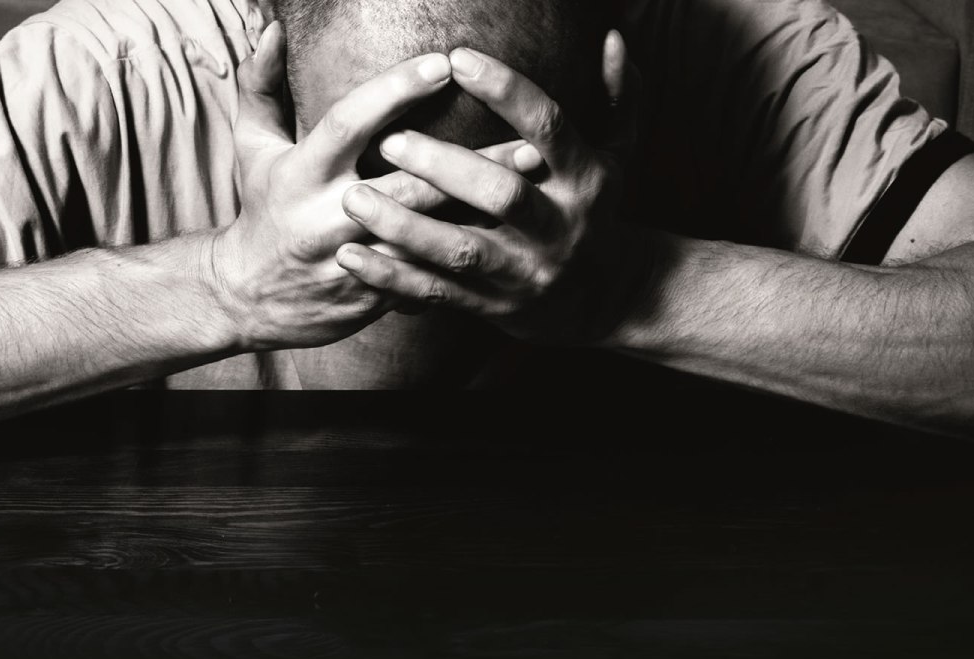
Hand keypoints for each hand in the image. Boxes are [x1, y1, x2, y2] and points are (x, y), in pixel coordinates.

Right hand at [208, 23, 538, 350]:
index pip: (351, 123)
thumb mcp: (252, 147)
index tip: (442, 64)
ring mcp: (352, 261)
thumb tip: (273, 29)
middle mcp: (326, 217)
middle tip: (526, 139)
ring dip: (482, 209)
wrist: (250, 298)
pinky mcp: (371, 296)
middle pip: (406, 185)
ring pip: (427, 236)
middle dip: (467, 161)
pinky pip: (425, 275)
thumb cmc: (262, 209)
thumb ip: (261, 85)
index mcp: (301, 173)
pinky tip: (515, 232)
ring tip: (530, 184)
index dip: (395, 91)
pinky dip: (467, 252)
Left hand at [335, 32, 643, 344]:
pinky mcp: (495, 305)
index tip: (457, 58)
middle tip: (390, 140)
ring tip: (353, 199)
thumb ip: (620, 96)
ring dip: (405, 227)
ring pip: (463, 250)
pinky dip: (393, 277)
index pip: (547, 128)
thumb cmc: (600, 210)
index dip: (505, 91)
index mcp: (586, 180)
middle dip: (445, 167)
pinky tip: (351, 257)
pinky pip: (439, 293)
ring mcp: (525, 271)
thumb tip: (611, 38)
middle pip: (503, 195)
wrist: (605, 300)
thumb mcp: (622, 154)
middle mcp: (559, 227)